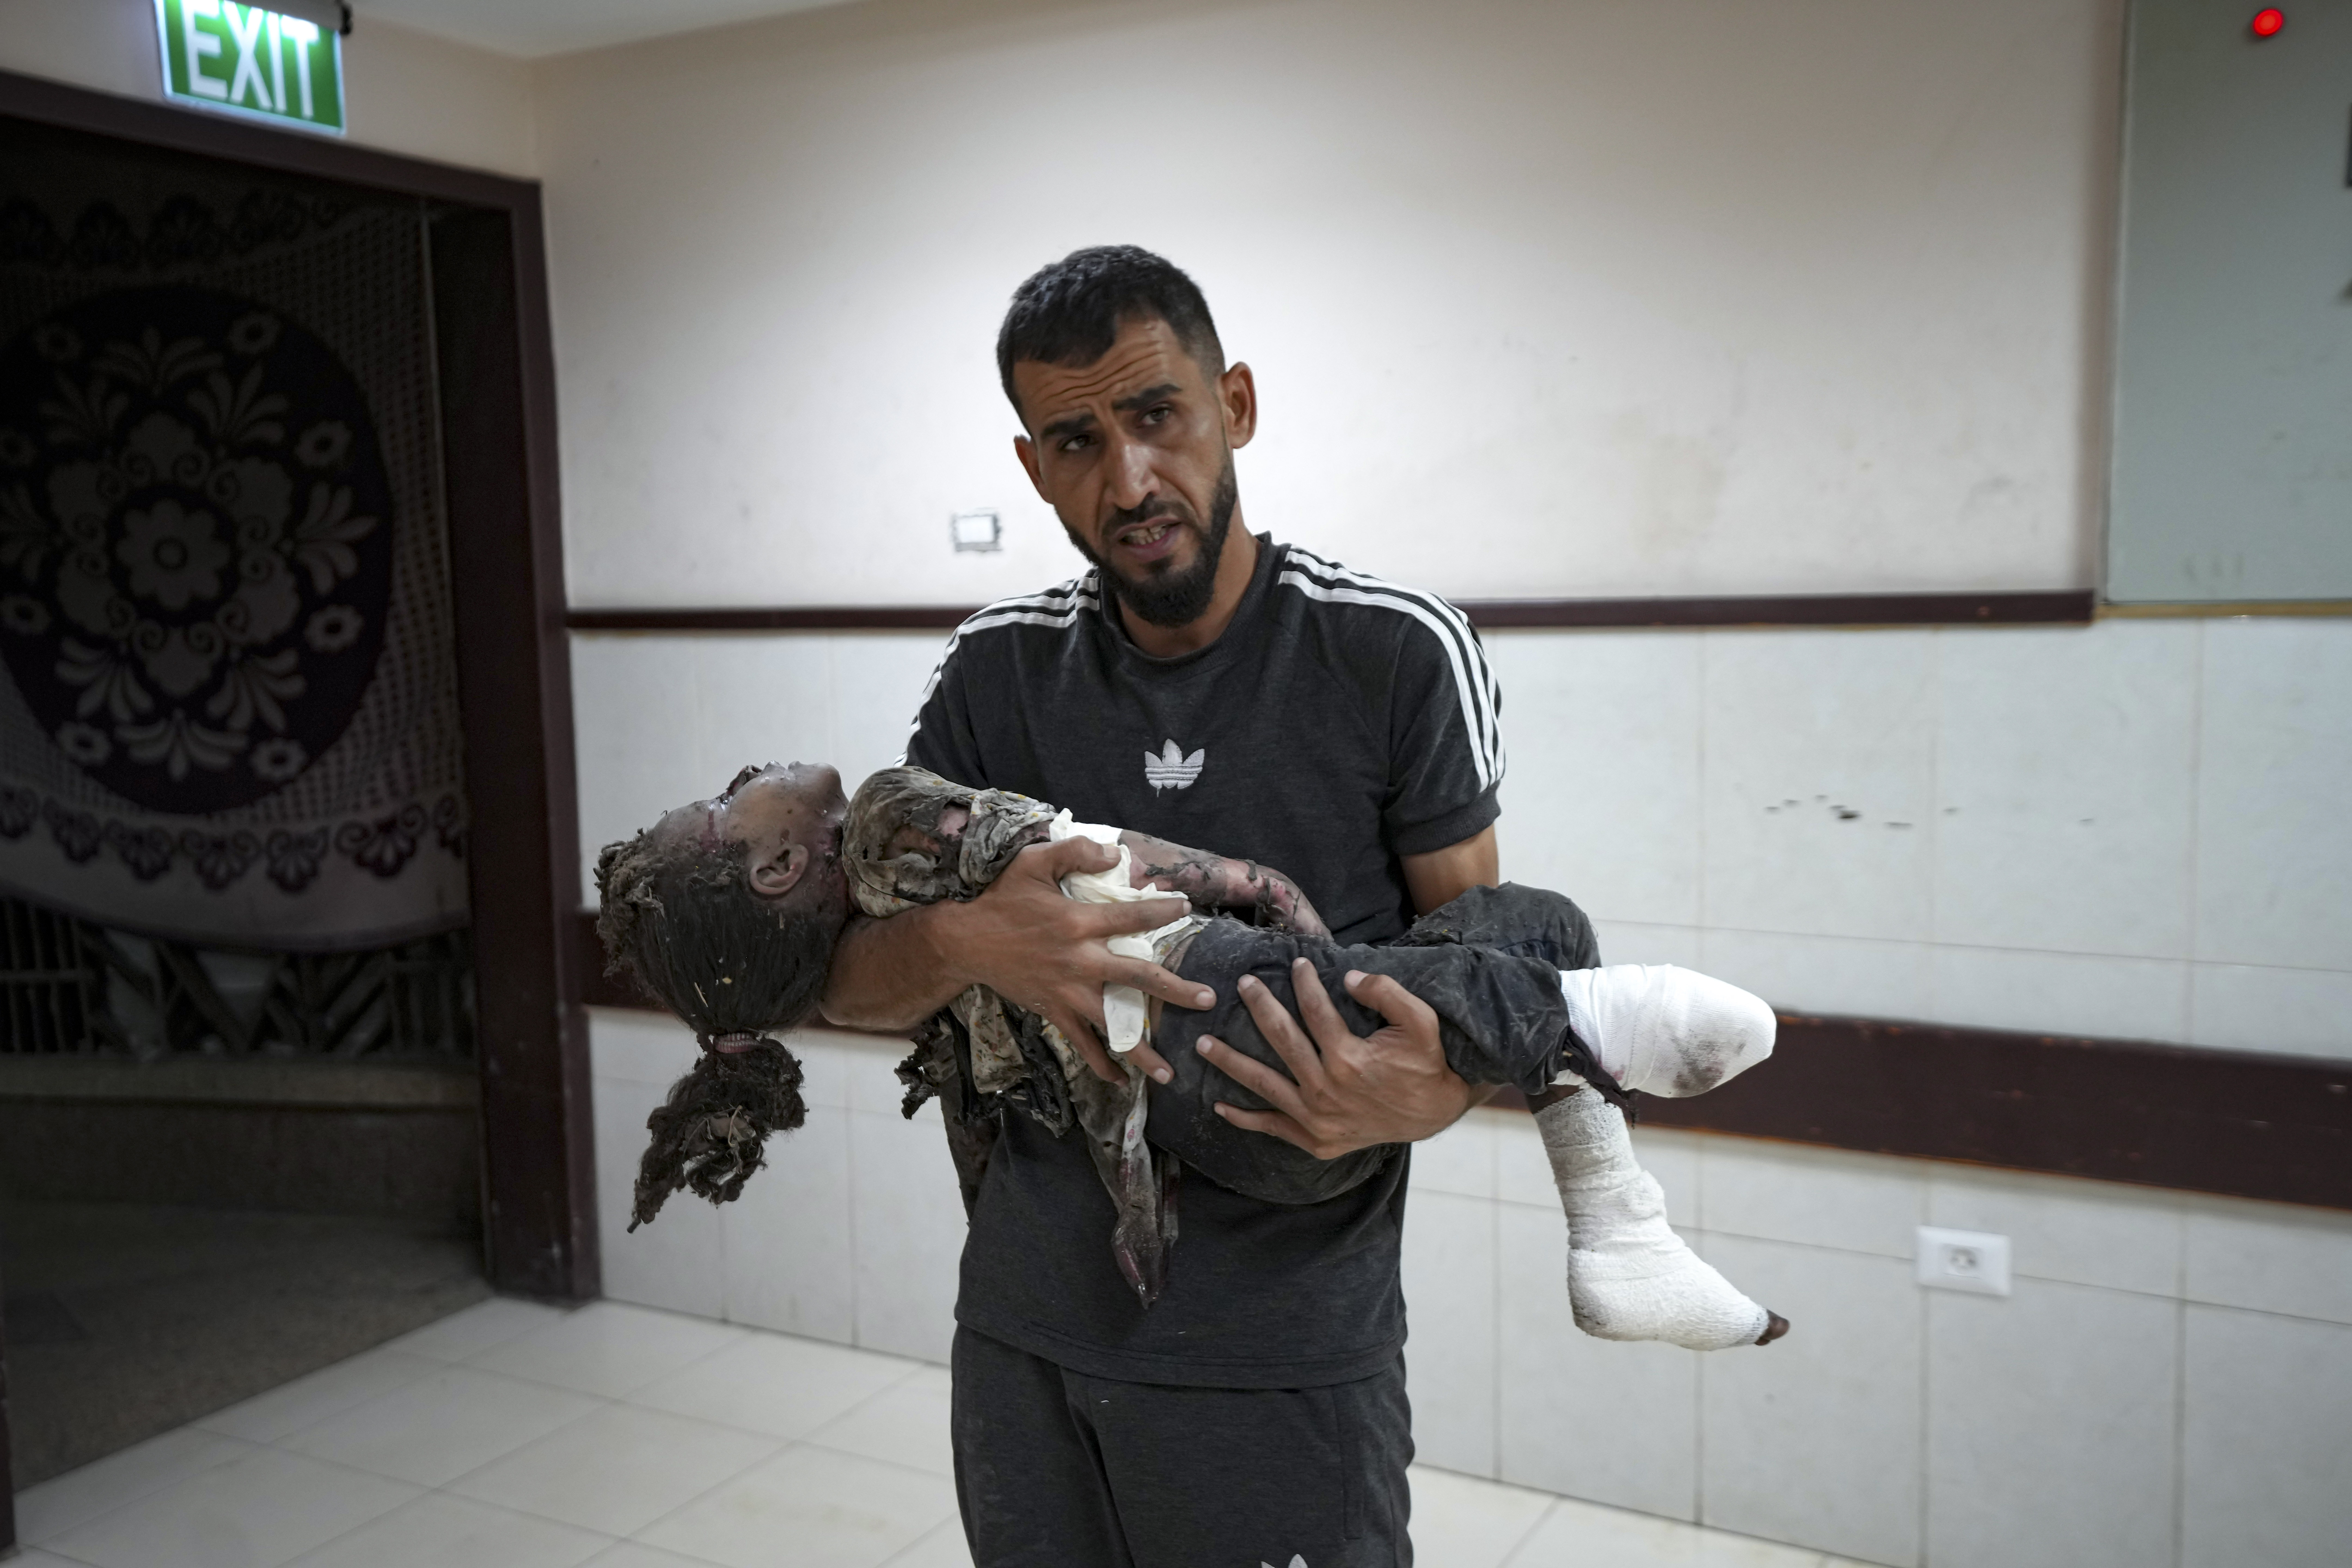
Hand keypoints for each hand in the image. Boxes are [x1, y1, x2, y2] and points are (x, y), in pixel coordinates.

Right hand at [946, 835, 1210, 1084]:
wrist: (965, 941)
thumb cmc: (1002, 899)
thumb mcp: (1033, 862)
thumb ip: (1074, 852)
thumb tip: (1114, 855)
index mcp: (1079, 922)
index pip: (1133, 917)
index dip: (1162, 912)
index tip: (1186, 909)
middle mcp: (1080, 962)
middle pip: (1138, 979)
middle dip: (1176, 990)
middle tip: (1207, 1000)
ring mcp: (1067, 992)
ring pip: (1113, 1026)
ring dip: (1143, 1050)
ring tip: (1171, 1073)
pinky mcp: (1053, 1011)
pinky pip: (1081, 1044)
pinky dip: (1101, 1065)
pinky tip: (1121, 1082)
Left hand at [1196, 958, 1474, 1158]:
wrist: (1433, 1114)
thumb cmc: (1425, 1065)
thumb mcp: (1421, 1022)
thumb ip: (1387, 993)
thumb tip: (1349, 977)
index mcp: (1349, 1058)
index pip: (1315, 1011)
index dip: (1305, 983)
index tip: (1297, 964)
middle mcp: (1326, 1089)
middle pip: (1281, 1040)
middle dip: (1259, 1008)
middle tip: (1242, 985)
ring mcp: (1317, 1118)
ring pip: (1264, 1084)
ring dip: (1231, 1062)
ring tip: (1202, 1044)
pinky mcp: (1315, 1140)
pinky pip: (1273, 1127)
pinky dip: (1245, 1119)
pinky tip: (1219, 1105)